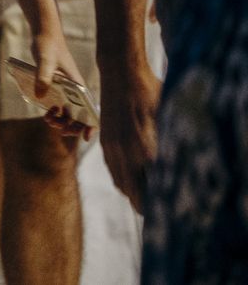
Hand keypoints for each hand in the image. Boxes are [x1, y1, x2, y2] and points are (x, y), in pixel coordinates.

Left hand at [32, 30, 94, 141]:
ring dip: (61, 121)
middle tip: (60, 128)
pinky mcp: (57, 87)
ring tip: (49, 119)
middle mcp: (75, 90)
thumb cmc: (48, 46)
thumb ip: (43, 76)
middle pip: (80, 116)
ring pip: (69, 113)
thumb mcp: (45, 60)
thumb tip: (41, 96)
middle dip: (72, 127)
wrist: (44, 35)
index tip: (86, 137)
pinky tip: (46, 112)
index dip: (92, 126)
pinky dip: (54, 113)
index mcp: (79, 85)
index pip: (91, 110)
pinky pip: (59, 106)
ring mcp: (66, 90)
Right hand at [100, 59, 160, 206]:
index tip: (168, 210)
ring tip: (145, 202)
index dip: (159, 202)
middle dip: (145, 205)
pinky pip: (112, 170)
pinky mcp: (105, 141)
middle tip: (157, 214)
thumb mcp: (169, 117)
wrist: (120, 73)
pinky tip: (130, 182)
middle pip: (134, 192)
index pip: (152, 187)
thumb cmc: (150, 91)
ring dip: (133, 194)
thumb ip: (172, 142)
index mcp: (145, 148)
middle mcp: (126, 152)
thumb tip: (182, 162)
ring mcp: (113, 147)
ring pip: (121, 183)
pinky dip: (122, 181)